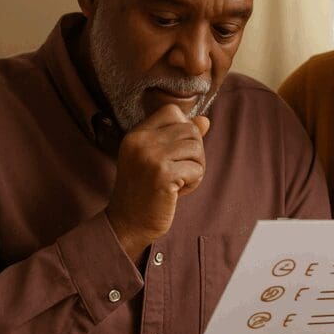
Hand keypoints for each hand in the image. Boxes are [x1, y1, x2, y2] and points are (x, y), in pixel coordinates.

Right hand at [105, 105, 209, 260]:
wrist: (128, 223)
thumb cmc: (146, 191)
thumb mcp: (157, 159)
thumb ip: (179, 137)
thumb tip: (205, 120)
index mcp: (136, 134)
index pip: (172, 111)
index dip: (184, 130)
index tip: (176, 153)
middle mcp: (141, 141)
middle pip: (189, 129)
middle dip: (194, 152)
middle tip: (181, 172)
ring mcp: (151, 157)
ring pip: (196, 148)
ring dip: (195, 168)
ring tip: (179, 182)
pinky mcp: (163, 175)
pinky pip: (196, 169)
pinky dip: (193, 182)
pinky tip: (177, 192)